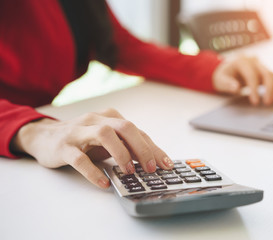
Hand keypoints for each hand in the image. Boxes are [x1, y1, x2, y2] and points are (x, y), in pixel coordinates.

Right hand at [11, 108, 173, 188]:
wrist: (46, 136)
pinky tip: (104, 183)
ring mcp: (79, 132)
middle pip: (125, 127)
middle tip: (149, 168)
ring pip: (104, 134)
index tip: (166, 164)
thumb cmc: (84, 139)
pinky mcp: (64, 147)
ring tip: (128, 172)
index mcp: (111, 117)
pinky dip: (94, 172)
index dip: (153, 148)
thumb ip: (126, 146)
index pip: (138, 131)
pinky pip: (80, 159)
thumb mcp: (107, 140)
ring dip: (120, 153)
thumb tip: (151, 160)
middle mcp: (97, 120)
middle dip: (142, 148)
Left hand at [212, 55, 272, 104]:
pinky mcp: (264, 71)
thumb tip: (236, 88)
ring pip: (272, 75)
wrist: (226, 70)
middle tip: (268, 103)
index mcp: (242, 61)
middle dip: (269, 89)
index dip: (254, 89)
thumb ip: (227, 84)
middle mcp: (253, 61)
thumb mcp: (220, 80)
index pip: (251, 75)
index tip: (255, 102)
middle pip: (266, 73)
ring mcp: (260, 65)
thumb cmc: (222, 76)